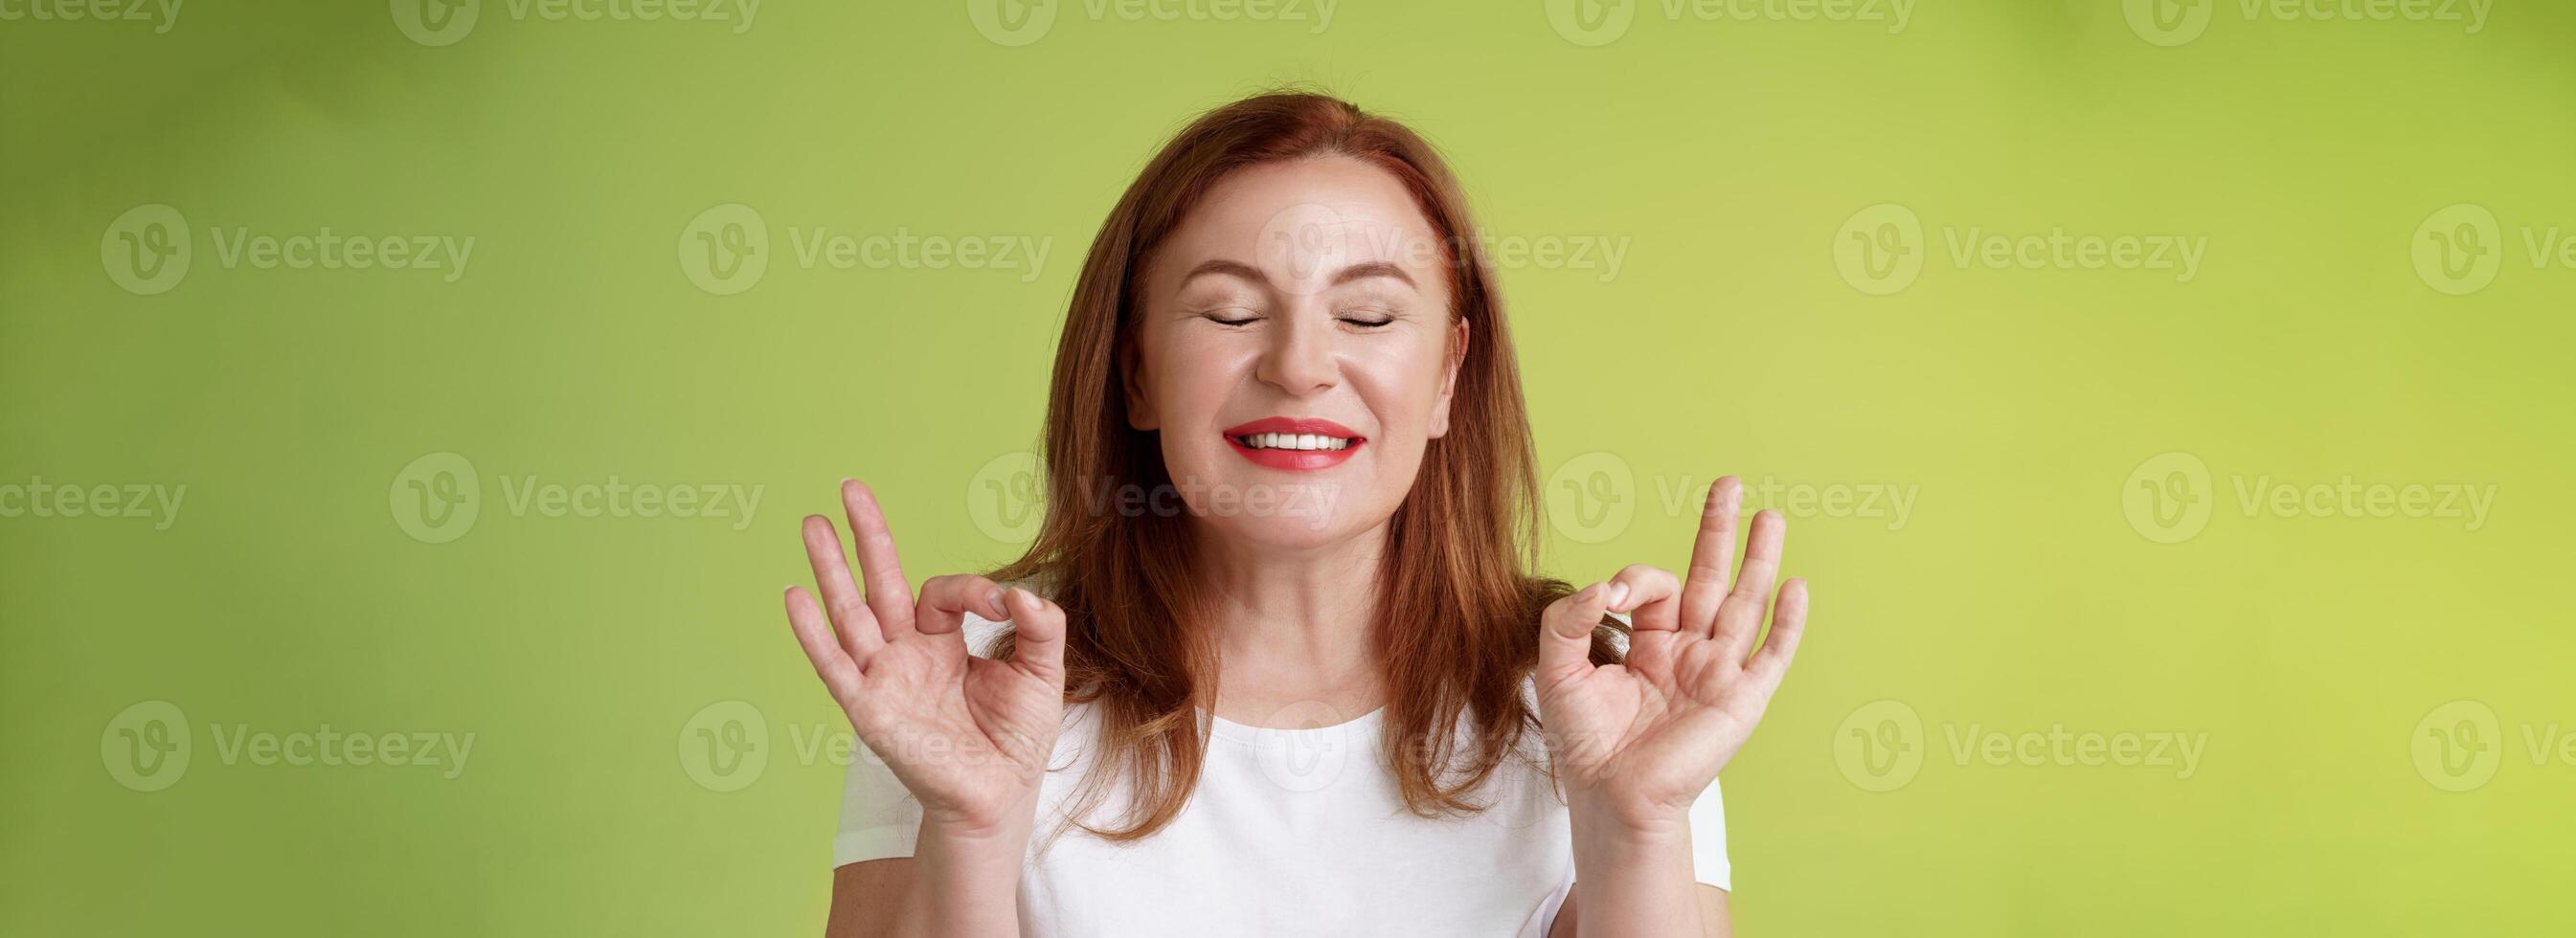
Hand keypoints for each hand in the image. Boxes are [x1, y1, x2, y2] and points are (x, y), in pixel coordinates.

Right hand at [783, 479, 1067, 834]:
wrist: (999, 798)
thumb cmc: (1015, 740)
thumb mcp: (1041, 672)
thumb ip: (1038, 627)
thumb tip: (1021, 591)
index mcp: (942, 642)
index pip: (941, 592)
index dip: (973, 590)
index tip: (1005, 605)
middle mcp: (905, 654)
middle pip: (879, 583)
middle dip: (865, 536)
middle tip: (848, 487)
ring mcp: (883, 678)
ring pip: (850, 613)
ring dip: (830, 569)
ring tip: (811, 523)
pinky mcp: (868, 708)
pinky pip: (835, 665)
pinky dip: (812, 633)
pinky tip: (794, 596)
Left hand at [1534, 475, 1810, 833]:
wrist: (1612, 797)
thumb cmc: (1585, 740)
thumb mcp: (1559, 669)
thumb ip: (1570, 619)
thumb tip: (1604, 587)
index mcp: (1649, 642)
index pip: (1655, 587)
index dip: (1636, 579)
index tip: (1611, 597)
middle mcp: (1689, 651)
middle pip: (1710, 577)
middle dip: (1719, 531)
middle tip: (1729, 482)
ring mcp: (1719, 672)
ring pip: (1746, 603)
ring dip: (1760, 560)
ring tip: (1771, 516)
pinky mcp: (1742, 699)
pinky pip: (1771, 654)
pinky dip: (1786, 621)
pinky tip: (1795, 585)